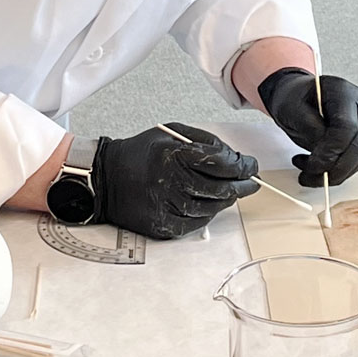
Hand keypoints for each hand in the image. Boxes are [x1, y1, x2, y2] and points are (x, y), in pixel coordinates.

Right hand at [93, 123, 259, 239]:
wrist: (106, 178)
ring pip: (212, 207)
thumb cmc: (141, 153)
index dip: (242, 165)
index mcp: (174, 153)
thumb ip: (204, 141)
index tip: (251, 166)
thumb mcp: (171, 133)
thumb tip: (234, 157)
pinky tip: (210, 205)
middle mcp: (171, 180)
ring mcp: (166, 205)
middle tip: (251, 183)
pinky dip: (208, 214)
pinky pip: (197, 223)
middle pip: (221, 188)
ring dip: (227, 200)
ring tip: (231, 192)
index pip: (221, 162)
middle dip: (243, 185)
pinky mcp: (162, 224)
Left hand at [258, 68, 357, 186]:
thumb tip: (325, 153)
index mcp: (343, 92)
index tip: (312, 165)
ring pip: (357, 159)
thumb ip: (309, 127)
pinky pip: (352, 162)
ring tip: (306, 174)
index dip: (331, 150)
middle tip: (309, 177)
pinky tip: (313, 168)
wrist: (294, 97)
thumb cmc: (292, 98)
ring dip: (332, 174)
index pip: (346, 127)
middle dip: (334, 169)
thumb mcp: (290, 108)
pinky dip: (333, 171)